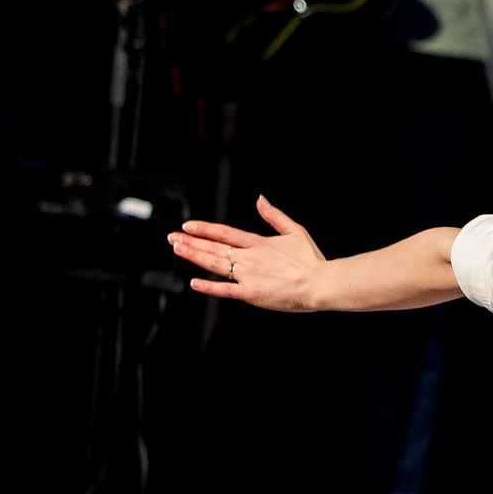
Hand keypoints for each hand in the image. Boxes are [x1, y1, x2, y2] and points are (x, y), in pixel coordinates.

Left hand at [167, 197, 330, 310]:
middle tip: (172, 237)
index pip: (225, 233)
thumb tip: (260, 199)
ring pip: (214, 265)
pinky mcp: (251, 294)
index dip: (204, 229)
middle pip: (214, 248)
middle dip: (190, 242)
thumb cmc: (310, 259)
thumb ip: (275, 215)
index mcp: (259, 243)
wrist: (319, 283)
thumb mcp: (295, 231)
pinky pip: (225, 290)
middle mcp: (249, 258)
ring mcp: (248, 276)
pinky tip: (194, 282)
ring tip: (177, 250)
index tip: (188, 225)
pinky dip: (209, 286)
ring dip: (194, 256)